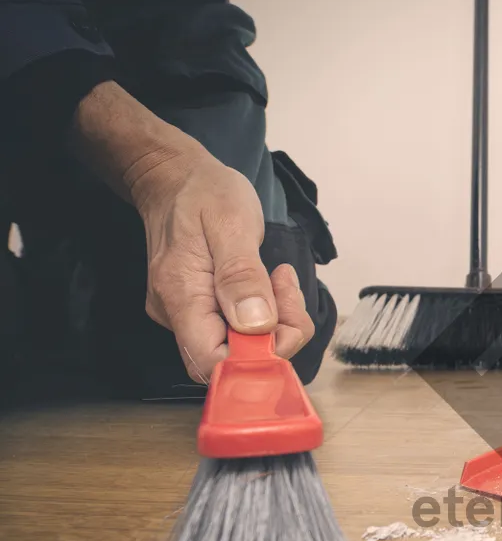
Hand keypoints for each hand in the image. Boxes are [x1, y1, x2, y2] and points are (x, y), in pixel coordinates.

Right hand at [69, 81, 314, 382]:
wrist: (176, 178)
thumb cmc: (203, 194)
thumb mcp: (231, 224)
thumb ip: (242, 276)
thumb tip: (256, 325)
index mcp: (180, 297)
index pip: (211, 362)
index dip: (254, 359)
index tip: (283, 321)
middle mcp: (177, 315)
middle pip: (230, 360)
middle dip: (273, 337)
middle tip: (286, 288)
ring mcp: (188, 314)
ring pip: (240, 346)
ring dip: (275, 321)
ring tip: (279, 277)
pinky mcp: (202, 309)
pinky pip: (241, 329)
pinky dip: (266, 313)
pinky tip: (270, 283)